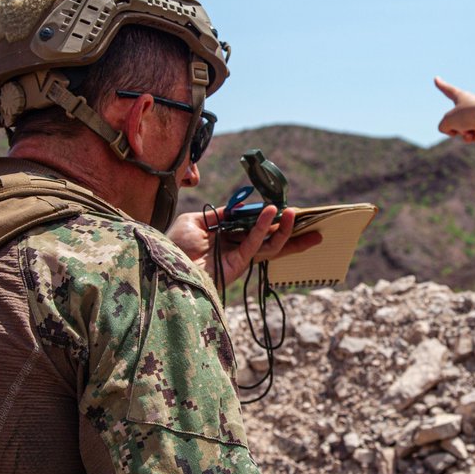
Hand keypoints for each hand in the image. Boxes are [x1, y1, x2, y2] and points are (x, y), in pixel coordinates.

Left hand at [168, 206, 321, 282]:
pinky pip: (256, 243)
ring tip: (295, 214)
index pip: (253, 228)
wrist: (166, 265)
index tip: (283, 208)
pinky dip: (264, 227)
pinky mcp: (239, 263)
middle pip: (270, 240)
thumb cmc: (175, 245)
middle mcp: (236, 248)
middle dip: (290, 232)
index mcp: (226, 238)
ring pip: (269, 244)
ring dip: (283, 229)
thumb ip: (219, 213)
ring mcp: (239, 257)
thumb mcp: (195, 221)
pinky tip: (272, 213)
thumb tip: (240, 208)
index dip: (268, 219)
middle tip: (309, 221)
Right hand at [434, 76, 474, 143]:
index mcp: (460, 96)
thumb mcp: (447, 121)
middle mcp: (468, 104)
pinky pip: (468, 136)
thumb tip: (455, 132)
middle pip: (452, 119)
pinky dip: (469, 137)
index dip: (441, 85)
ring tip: (469, 128)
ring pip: (459, 130)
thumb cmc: (469, 116)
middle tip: (462, 122)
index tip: (436, 78)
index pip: (447, 90)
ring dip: (461, 132)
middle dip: (453, 126)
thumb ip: (443, 127)